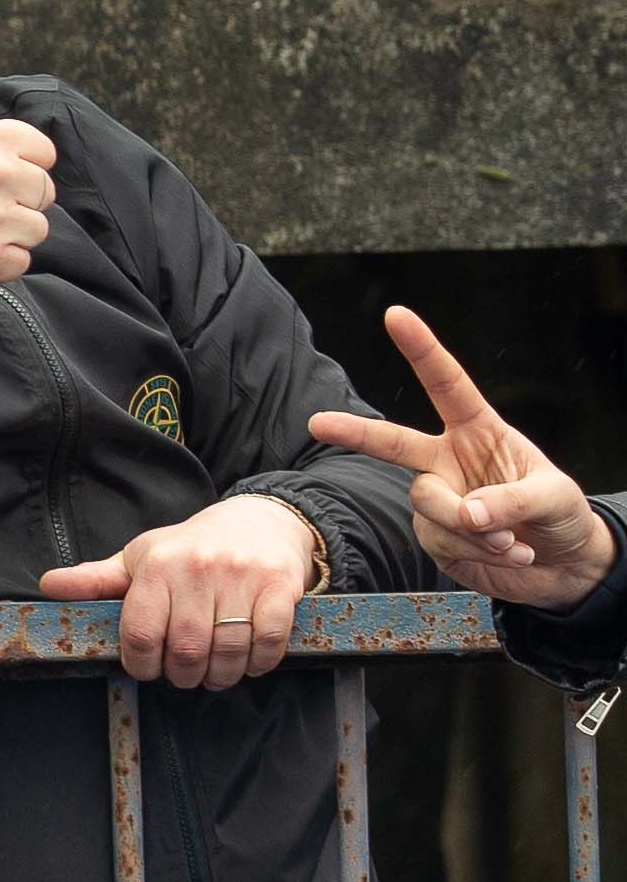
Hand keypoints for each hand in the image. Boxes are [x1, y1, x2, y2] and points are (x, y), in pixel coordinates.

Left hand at [43, 493, 327, 691]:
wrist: (259, 521)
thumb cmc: (189, 548)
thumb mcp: (138, 558)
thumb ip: (96, 580)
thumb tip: (48, 586)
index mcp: (156, 565)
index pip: (139, 632)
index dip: (140, 664)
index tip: (147, 669)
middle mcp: (197, 569)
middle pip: (185, 649)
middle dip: (181, 676)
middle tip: (183, 676)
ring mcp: (242, 576)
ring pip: (227, 650)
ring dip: (220, 676)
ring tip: (213, 675)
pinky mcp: (280, 586)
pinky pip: (268, 641)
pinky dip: (258, 663)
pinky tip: (248, 663)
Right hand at [312, 303, 613, 614]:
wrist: (564, 566)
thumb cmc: (563, 516)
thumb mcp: (555, 497)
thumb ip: (511, 501)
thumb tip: (468, 514)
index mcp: (479, 432)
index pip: (447, 385)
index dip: (421, 350)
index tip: (396, 315)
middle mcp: (449, 461)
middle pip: (393, 443)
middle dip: (354, 433)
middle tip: (318, 424)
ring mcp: (438, 499)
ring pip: (428, 503)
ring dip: (474, 527)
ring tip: (514, 540)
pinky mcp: (435, 537)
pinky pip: (441, 539)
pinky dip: (480, 551)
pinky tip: (510, 554)